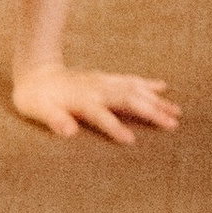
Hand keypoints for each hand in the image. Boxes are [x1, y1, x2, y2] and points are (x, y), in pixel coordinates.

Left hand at [11, 66, 180, 144]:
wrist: (35, 72)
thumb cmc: (36, 98)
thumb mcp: (37, 110)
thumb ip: (54, 120)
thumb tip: (68, 132)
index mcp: (80, 100)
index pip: (100, 115)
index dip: (114, 127)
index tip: (131, 140)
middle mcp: (96, 89)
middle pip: (127, 99)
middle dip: (150, 111)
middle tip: (172, 125)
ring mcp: (103, 81)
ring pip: (134, 88)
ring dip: (155, 99)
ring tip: (176, 111)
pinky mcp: (105, 78)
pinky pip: (130, 80)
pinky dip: (147, 83)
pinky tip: (163, 87)